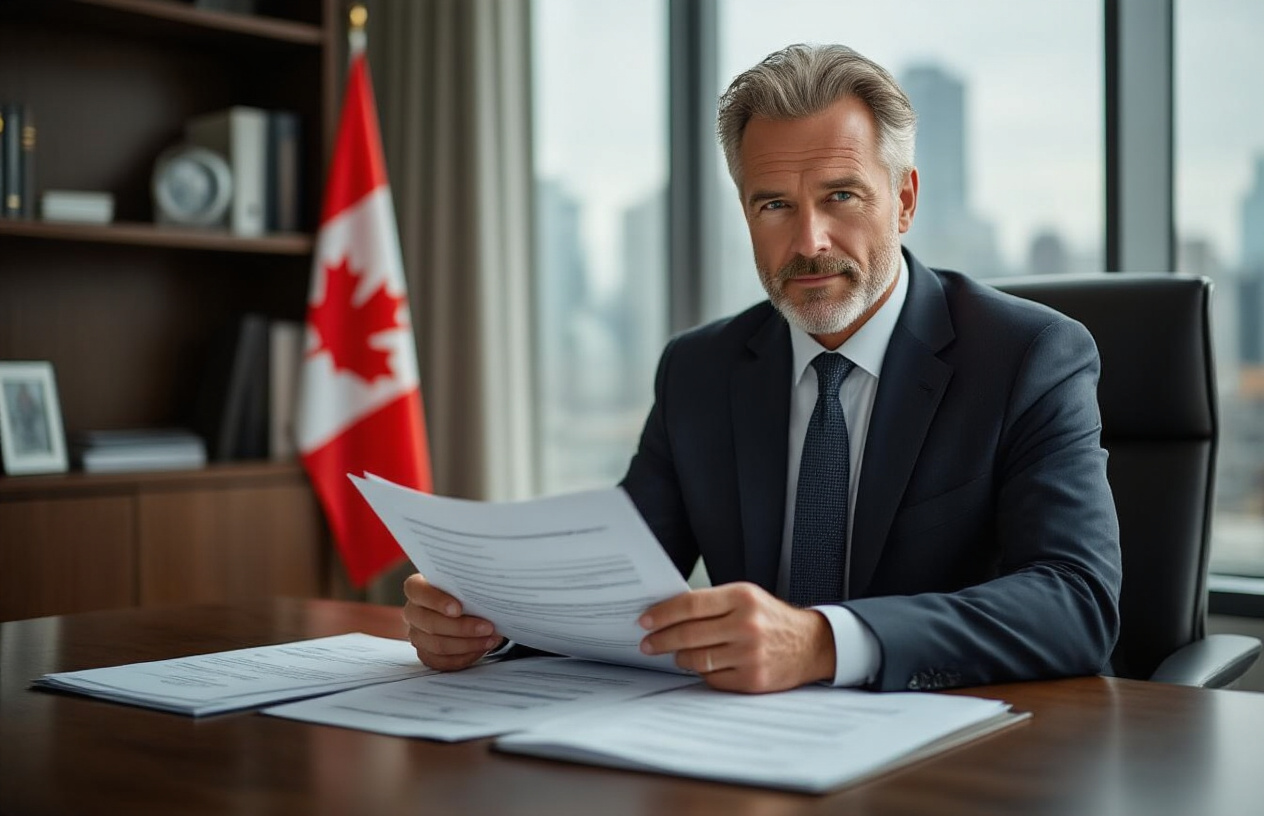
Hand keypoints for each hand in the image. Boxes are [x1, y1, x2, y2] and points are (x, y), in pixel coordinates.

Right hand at [401, 573, 504, 670]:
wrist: (467, 606)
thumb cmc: (464, 590)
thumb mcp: (465, 581)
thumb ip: (468, 583)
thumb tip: (487, 587)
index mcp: (417, 587)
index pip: (417, 591)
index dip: (436, 601)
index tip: (458, 609)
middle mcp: (413, 612)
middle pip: (430, 623)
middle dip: (462, 628)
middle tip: (487, 627)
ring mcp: (417, 634)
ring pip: (438, 646)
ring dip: (468, 644)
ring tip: (490, 639)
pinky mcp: (426, 653)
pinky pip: (442, 662)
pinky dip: (465, 656)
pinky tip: (481, 648)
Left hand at [637, 582, 834, 692]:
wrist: (811, 644)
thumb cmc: (772, 619)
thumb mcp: (747, 598)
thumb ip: (713, 603)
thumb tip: (669, 613)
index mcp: (742, 597)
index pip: (690, 604)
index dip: (663, 613)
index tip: (645, 620)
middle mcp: (747, 625)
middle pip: (688, 634)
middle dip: (661, 640)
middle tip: (648, 643)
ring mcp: (750, 654)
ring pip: (697, 658)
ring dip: (679, 657)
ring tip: (675, 654)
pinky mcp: (752, 679)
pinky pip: (712, 678)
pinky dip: (702, 672)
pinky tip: (702, 666)